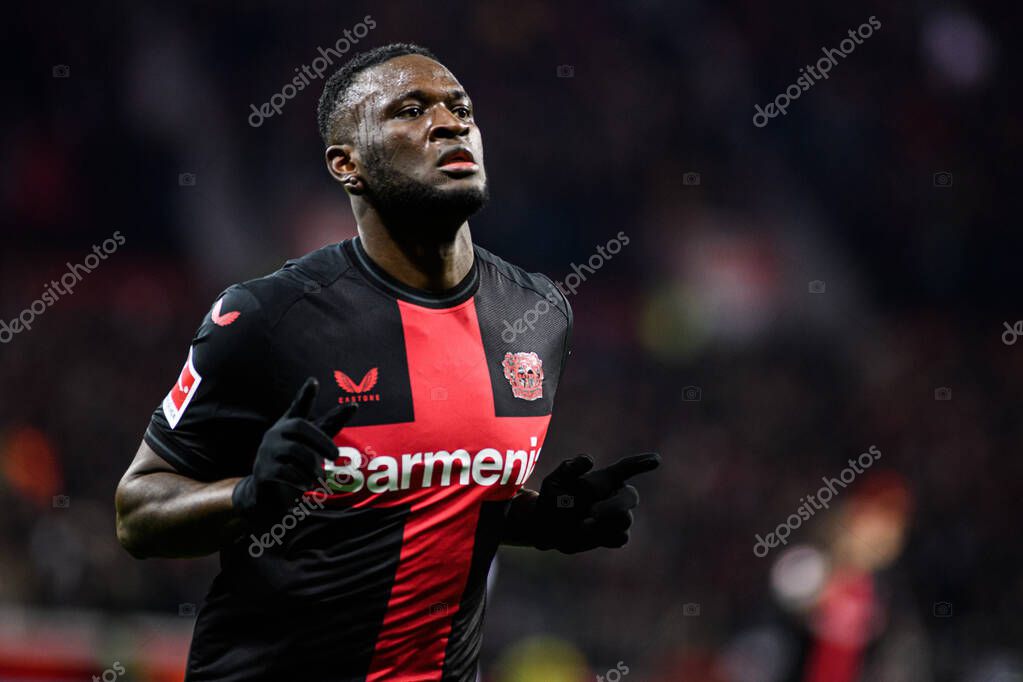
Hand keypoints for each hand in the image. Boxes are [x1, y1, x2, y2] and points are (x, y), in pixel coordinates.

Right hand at [232, 378, 356, 525]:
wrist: (267, 494)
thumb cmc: (295, 464)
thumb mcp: (313, 444)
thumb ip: (329, 426)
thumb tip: (354, 405)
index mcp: (290, 425)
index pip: (298, 406)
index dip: (306, 395)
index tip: (314, 381)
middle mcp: (276, 434)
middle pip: (300, 427)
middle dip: (321, 441)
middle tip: (336, 456)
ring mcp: (267, 451)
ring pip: (297, 452)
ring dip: (313, 467)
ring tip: (318, 478)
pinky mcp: (263, 470)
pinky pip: (287, 472)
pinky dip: (302, 480)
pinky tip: (306, 486)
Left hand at [532, 452, 660, 552]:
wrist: (548, 525)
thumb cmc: (553, 496)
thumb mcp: (556, 479)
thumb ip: (571, 468)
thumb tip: (589, 460)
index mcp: (606, 478)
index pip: (627, 468)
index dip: (641, 463)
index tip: (656, 459)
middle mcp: (615, 495)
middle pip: (631, 497)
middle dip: (614, 505)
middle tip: (592, 512)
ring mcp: (617, 516)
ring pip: (625, 519)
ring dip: (604, 523)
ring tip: (582, 524)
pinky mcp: (614, 534)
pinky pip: (620, 537)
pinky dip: (603, 536)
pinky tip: (587, 533)